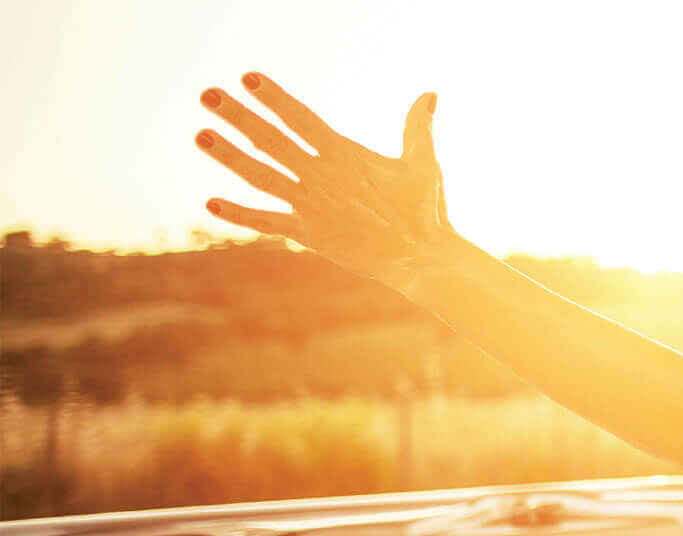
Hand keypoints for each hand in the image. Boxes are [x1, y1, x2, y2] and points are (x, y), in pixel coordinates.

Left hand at [195, 72, 452, 286]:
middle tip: (208, 94)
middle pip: (271, 141)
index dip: (274, 98)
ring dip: (229, 155)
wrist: (418, 258)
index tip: (248, 79)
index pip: (301, 120)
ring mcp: (311, 206)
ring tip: (200, 135)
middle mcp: (321, 178)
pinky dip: (239, 214)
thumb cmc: (425, 209)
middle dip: (238, 116)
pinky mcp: (309, 234)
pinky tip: (210, 203)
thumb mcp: (423, 163)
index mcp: (345, 156)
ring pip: (261, 176)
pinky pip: (268, 222)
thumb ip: (418, 127)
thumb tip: (430, 94)